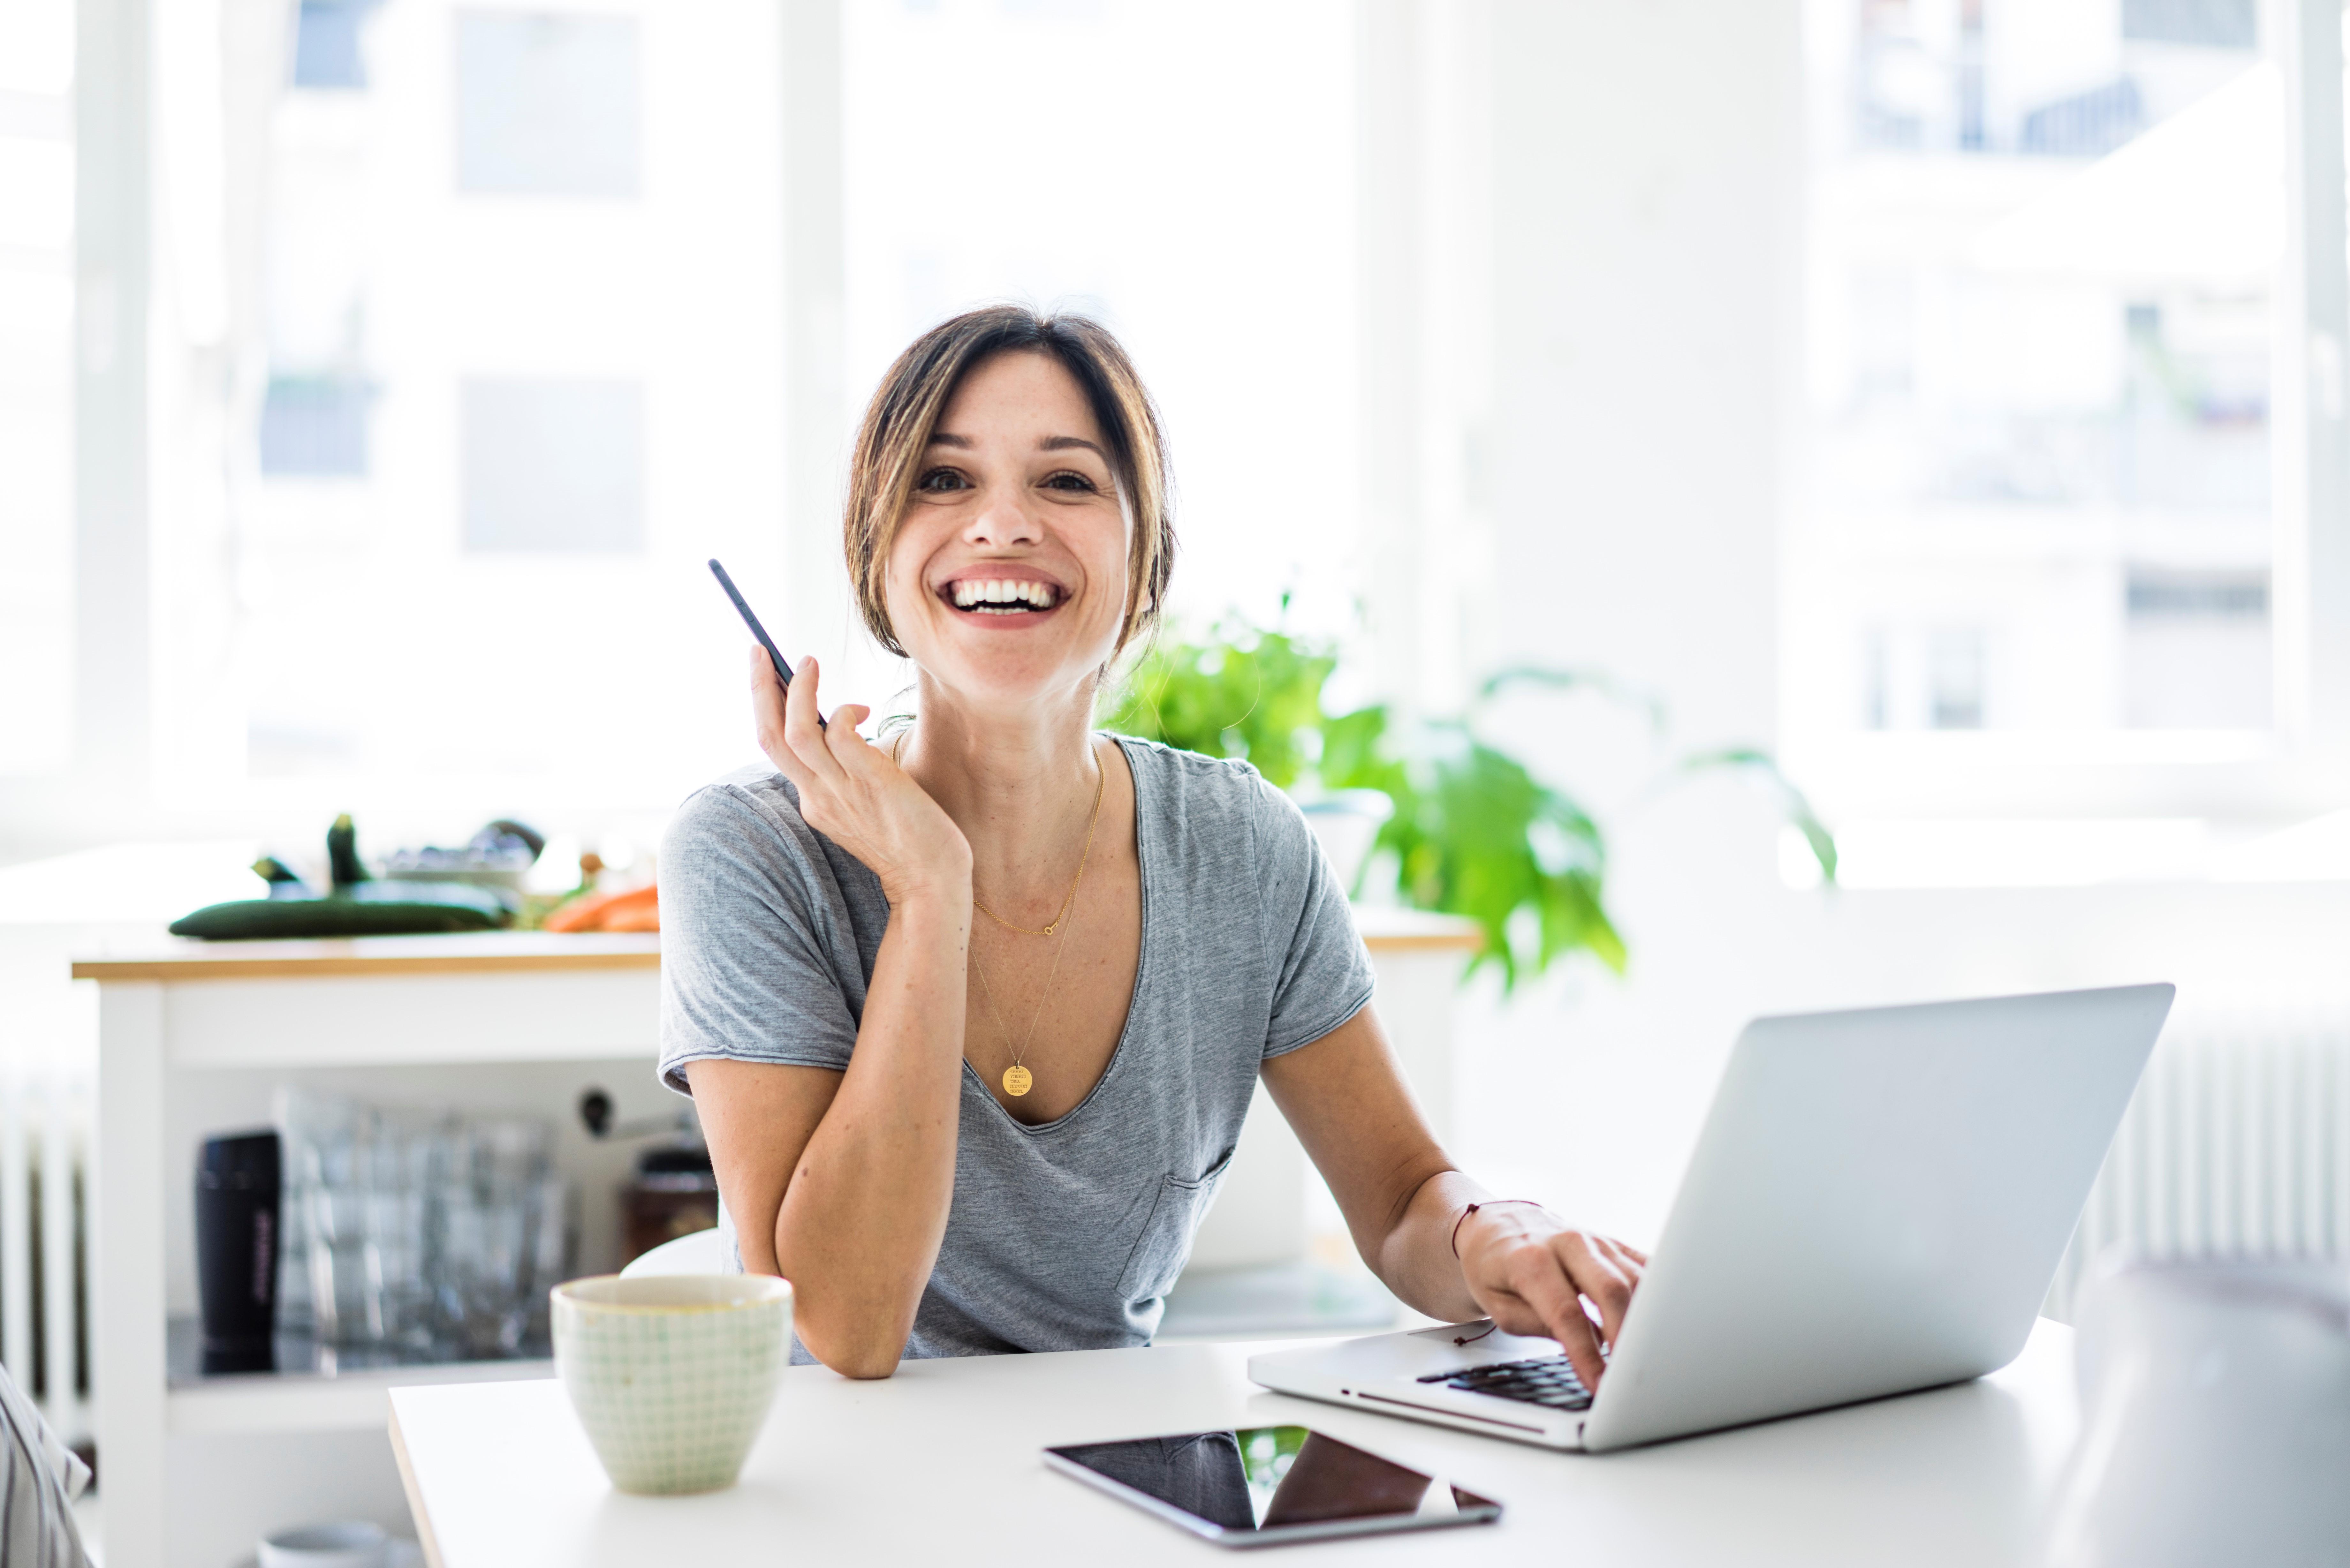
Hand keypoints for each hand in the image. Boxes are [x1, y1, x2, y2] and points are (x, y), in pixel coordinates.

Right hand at [750, 649, 970, 905]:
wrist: (932, 882)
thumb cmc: (909, 840)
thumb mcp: (865, 804)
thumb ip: (848, 773)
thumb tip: (845, 726)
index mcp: (814, 801)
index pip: (776, 748)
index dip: (769, 708)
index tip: (769, 675)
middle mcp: (818, 796)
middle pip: (770, 736)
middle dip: (759, 690)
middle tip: (759, 652)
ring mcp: (841, 791)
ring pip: (797, 733)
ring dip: (799, 691)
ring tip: (809, 662)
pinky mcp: (871, 782)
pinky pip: (840, 736)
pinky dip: (843, 713)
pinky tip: (862, 708)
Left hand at [1455, 1203, 1646, 1391]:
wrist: (1496, 1225)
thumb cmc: (1493, 1267)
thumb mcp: (1497, 1305)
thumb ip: (1535, 1325)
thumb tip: (1582, 1345)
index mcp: (1531, 1259)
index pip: (1566, 1314)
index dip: (1586, 1353)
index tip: (1598, 1384)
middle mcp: (1567, 1243)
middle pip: (1610, 1289)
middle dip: (1625, 1335)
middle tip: (1627, 1372)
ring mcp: (1595, 1240)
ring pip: (1634, 1278)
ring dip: (1643, 1319)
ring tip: (1642, 1355)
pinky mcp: (1612, 1243)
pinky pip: (1645, 1266)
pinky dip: (1656, 1294)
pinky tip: (1660, 1322)